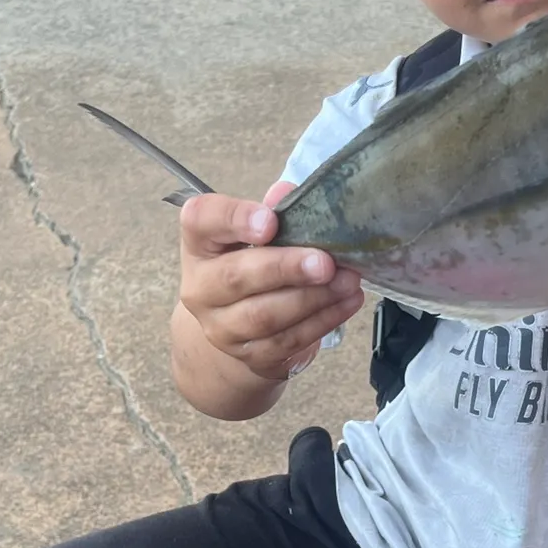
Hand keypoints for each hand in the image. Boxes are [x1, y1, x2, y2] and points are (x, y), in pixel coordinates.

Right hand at [179, 182, 364, 382]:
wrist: (238, 326)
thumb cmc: (253, 264)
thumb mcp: (257, 232)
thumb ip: (274, 212)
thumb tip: (289, 193)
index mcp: (200, 243)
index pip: (201, 220)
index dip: (233, 219)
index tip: (269, 221)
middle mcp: (201, 287)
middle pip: (236, 277)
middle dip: (286, 268)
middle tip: (325, 261)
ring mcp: (222, 327)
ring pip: (264, 316)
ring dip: (312, 298)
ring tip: (347, 281)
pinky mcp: (250, 355)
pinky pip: (287, 341)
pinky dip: (323, 321)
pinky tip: (346, 302)